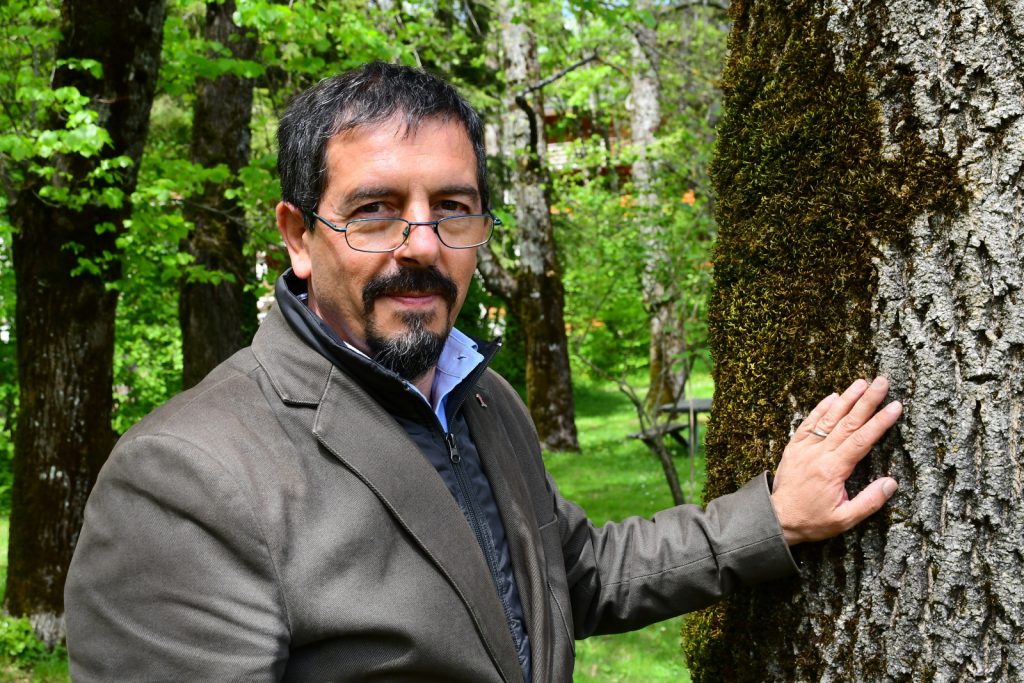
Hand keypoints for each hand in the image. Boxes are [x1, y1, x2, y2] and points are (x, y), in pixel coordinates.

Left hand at [770, 376, 901, 545]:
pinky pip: (808, 424)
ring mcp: (805, 448)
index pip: (862, 440)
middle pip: (848, 422)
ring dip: (846, 399)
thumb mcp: (844, 520)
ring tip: (861, 382)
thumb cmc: (812, 521)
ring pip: (829, 418)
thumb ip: (869, 501)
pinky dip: (820, 409)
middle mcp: (819, 454)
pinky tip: (832, 397)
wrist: (776, 519)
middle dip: (867, 401)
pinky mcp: (794, 448)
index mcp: (833, 470)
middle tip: (882, 382)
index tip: (895, 406)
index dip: (880, 422)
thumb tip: (891, 483)